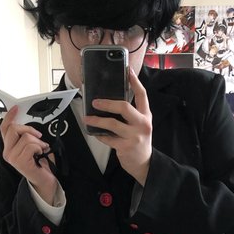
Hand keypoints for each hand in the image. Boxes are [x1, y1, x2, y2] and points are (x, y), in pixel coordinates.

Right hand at [1, 106, 58, 204]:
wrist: (44, 179)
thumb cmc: (39, 162)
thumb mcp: (31, 145)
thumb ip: (25, 135)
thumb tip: (26, 123)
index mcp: (9, 147)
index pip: (4, 128)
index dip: (9, 116)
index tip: (16, 108)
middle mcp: (7, 152)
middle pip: (14, 128)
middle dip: (29, 129)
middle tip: (38, 137)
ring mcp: (13, 158)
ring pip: (26, 137)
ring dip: (38, 141)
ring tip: (41, 148)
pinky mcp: (20, 162)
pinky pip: (31, 145)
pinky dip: (40, 147)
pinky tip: (41, 153)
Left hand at [84, 68, 151, 185]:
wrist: (144, 163)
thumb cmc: (138, 141)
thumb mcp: (140, 125)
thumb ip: (131, 114)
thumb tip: (110, 102)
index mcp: (146, 115)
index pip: (142, 95)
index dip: (135, 81)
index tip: (127, 70)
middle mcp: (142, 123)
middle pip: (124, 107)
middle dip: (107, 103)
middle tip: (95, 102)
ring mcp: (134, 136)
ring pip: (112, 124)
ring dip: (97, 120)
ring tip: (87, 118)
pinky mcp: (125, 147)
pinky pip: (107, 138)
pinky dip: (99, 135)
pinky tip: (94, 132)